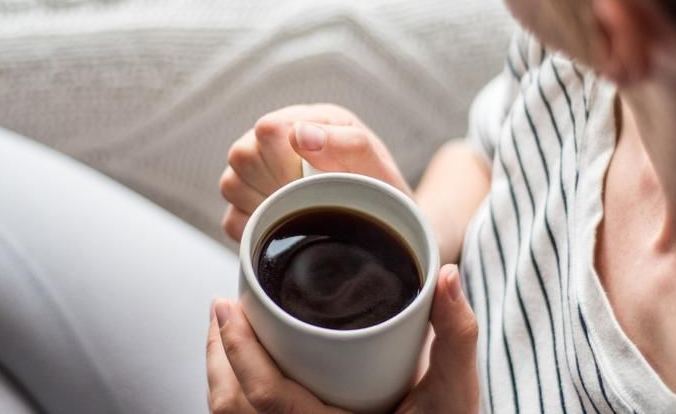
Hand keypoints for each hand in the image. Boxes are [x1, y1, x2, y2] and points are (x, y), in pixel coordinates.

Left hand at [204, 264, 479, 413]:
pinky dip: (238, 393)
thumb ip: (456, 335)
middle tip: (222, 309)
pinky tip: (250, 364)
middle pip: (232, 408)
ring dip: (224, 373)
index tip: (225, 304)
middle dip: (220, 355)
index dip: (237, 349)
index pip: (264, 397)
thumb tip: (446, 275)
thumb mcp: (455, 391)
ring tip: (229, 330)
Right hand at [219, 104, 409, 240]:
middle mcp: (278, 141)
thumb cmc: (382, 190)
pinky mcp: (249, 205)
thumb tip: (300, 134)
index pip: (268, 130)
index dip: (285, 162)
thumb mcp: (377, 167)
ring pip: (230, 184)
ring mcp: (259, 172)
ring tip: (300, 211)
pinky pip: (231, 219)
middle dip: (275, 186)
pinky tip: (285, 227)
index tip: (311, 183)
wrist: (387, 223)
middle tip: (308, 200)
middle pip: (242, 156)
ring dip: (265, 205)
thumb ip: (347, 144)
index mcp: (309, 120)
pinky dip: (256, 229)